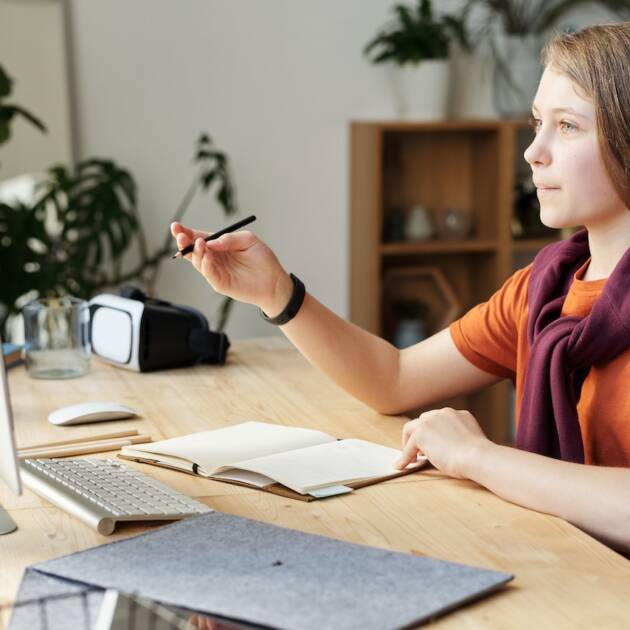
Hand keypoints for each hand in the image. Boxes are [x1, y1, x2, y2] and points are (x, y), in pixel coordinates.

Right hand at [171, 222, 292, 313]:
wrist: (274, 281)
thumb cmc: (262, 259)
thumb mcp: (248, 240)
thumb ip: (229, 238)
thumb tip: (211, 241)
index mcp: (218, 246)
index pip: (198, 237)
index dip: (186, 232)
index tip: (176, 226)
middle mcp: (214, 258)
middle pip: (192, 249)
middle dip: (184, 241)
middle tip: (180, 235)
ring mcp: (215, 271)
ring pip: (197, 262)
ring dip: (195, 252)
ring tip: (199, 243)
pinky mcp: (220, 283)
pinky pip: (209, 273)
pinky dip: (206, 265)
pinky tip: (207, 256)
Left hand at [395, 408, 490, 478]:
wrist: (477, 457)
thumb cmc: (479, 456)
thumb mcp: (471, 441)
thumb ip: (460, 439)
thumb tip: (450, 449)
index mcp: (458, 415)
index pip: (439, 420)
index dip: (433, 433)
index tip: (432, 445)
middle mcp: (443, 413)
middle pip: (423, 421)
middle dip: (420, 435)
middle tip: (420, 452)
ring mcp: (430, 421)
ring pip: (412, 430)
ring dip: (409, 444)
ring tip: (411, 459)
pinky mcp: (420, 432)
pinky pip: (408, 447)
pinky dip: (405, 457)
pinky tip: (402, 466)